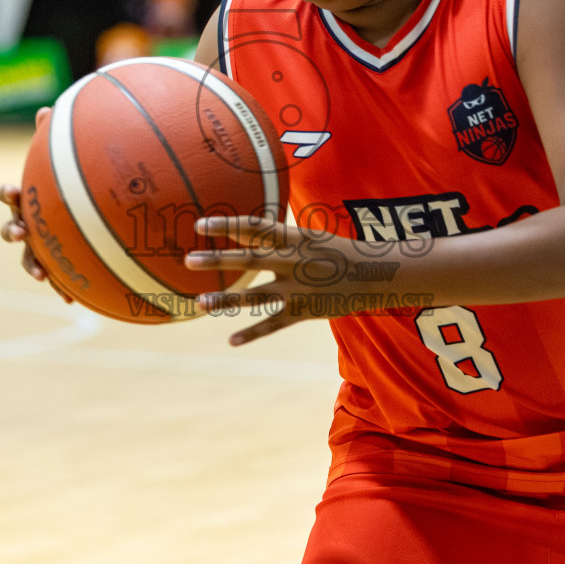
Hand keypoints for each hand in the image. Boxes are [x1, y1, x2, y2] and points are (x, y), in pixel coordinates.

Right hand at [0, 108, 72, 302]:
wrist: (82, 210)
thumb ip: (52, 138)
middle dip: (11, 232)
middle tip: (18, 233)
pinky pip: (57, 277)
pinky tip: (73, 299)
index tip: (12, 190)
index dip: (8, 193)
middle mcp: (27, 223)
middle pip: (10, 229)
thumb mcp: (61, 162)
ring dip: (31, 266)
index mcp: (27, 199)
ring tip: (40, 275)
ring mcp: (39, 245)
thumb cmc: (68, 182)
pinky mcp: (55, 263)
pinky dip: (62, 287)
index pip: (10, 195)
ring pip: (29, 258)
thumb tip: (46, 109)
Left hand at [186, 214, 426, 345]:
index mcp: (294, 238)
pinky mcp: (304, 311)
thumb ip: (280, 237)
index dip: (227, 224)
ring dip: (226, 299)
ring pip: (255, 295)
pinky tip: (231, 340)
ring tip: (199, 303)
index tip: (200, 223)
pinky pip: (273, 323)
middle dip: (217, 259)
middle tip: (188, 260)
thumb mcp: (310, 237)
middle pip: (249, 258)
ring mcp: (298, 288)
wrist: (376, 275)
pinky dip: (252, 332)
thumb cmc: (339, 252)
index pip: (255, 226)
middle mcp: (292, 261)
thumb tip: (251, 228)